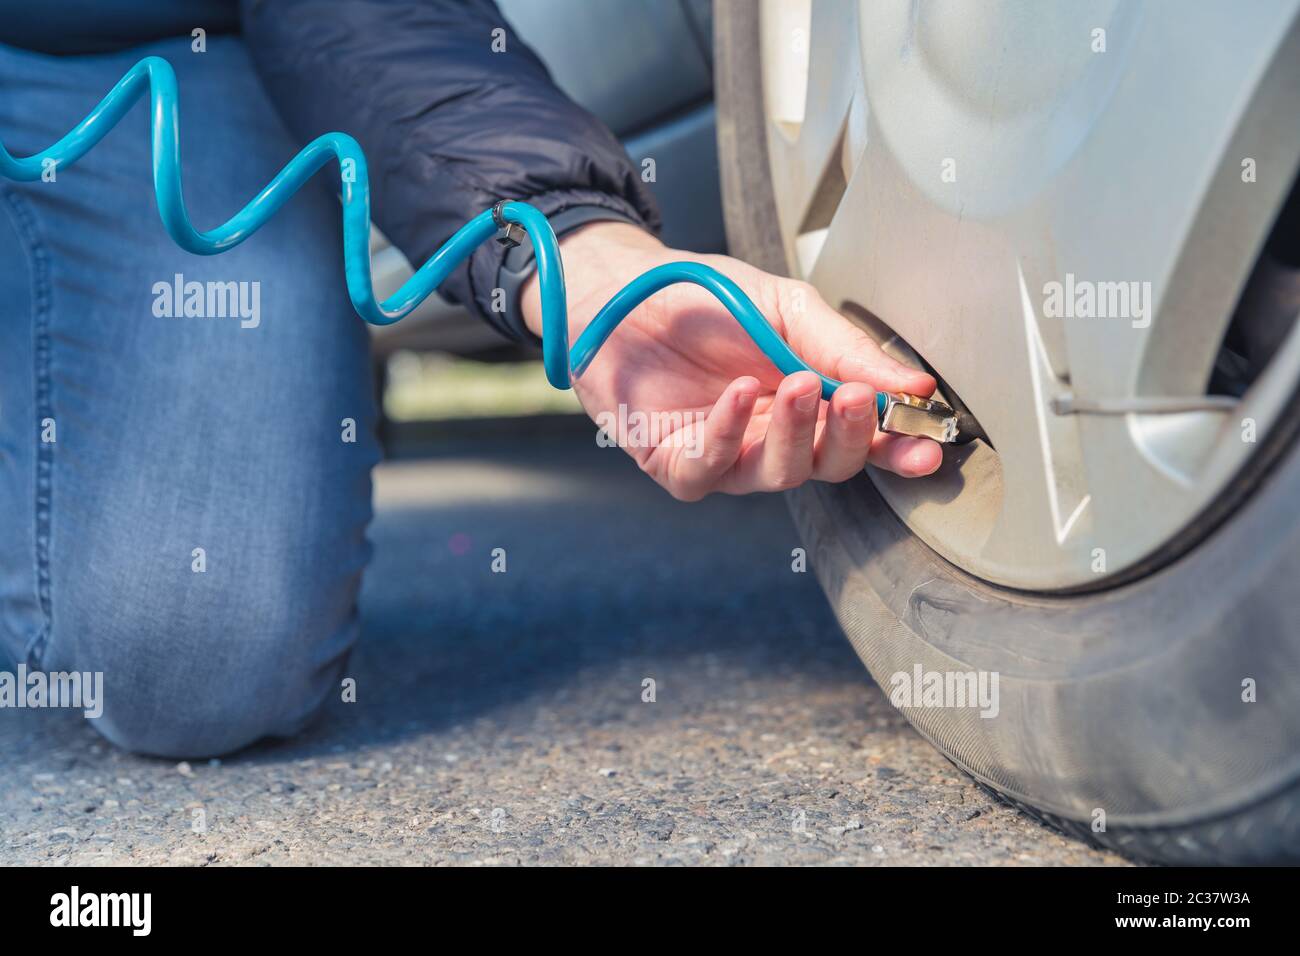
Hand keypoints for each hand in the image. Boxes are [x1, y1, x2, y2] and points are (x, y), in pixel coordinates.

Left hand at [521, 222, 942, 500]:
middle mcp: (771, 439)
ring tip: (799, 385)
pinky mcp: (675, 462)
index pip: (862, 440)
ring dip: (795, 433)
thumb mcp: (787, 309)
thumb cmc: (705, 300)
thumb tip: (915, 385)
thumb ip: (846, 348)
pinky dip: (731, 434)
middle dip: (847, 436)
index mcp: (807, 405)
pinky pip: (711, 468)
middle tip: (852, 397)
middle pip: (828, 465)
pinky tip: (741, 394)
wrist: (622, 288)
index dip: (896, 449)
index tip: (928, 445)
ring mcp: (725, 455)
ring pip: (778, 474)